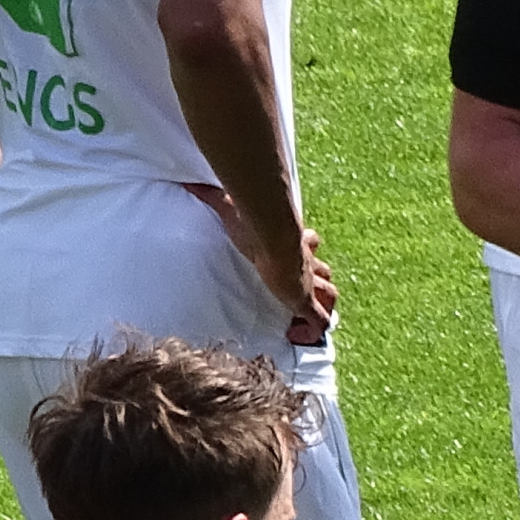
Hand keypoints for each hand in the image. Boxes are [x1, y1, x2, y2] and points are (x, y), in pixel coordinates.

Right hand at [186, 185, 334, 344]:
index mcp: (294, 241)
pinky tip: (301, 336)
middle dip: (320, 281)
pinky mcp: (306, 301)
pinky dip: (313, 330)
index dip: (309, 247)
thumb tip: (189, 183)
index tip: (304, 247)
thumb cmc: (255, 224)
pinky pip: (319, 321)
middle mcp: (306, 262)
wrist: (273, 238)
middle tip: (308, 292)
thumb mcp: (231, 207)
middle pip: (324, 271)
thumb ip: (213, 197)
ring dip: (321, 305)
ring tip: (305, 317)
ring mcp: (308, 283)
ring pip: (329, 294)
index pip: (310, 243)